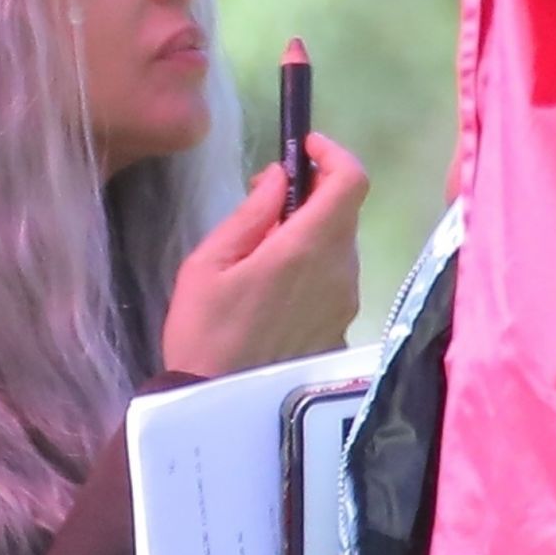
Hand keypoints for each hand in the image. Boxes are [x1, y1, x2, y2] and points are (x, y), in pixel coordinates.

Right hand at [161, 133, 367, 377]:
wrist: (217, 406)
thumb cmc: (203, 329)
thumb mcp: (209, 262)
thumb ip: (252, 213)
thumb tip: (281, 176)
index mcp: (308, 247)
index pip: (352, 180)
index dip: (333, 154)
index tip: (304, 147)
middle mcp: (341, 272)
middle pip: (344, 213)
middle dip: (311, 195)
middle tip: (264, 203)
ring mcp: (345, 304)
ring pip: (340, 249)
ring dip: (310, 234)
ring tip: (261, 251)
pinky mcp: (340, 330)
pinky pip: (333, 283)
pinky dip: (311, 269)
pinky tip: (273, 289)